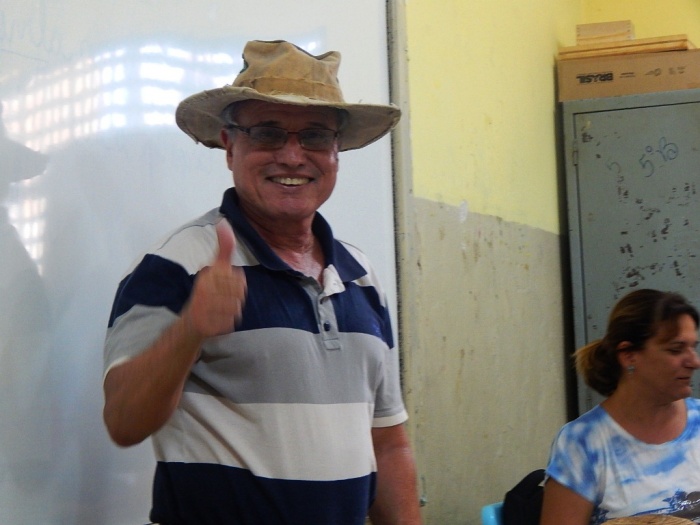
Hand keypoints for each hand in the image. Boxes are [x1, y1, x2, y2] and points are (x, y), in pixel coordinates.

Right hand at [183, 220, 246, 337]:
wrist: (191, 321)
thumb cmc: (207, 290)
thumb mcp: (214, 267)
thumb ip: (223, 247)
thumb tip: (224, 222)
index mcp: (206, 276)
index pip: (239, 278)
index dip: (236, 281)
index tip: (224, 283)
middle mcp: (203, 292)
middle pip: (240, 293)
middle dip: (236, 296)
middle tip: (223, 297)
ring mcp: (204, 310)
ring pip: (237, 308)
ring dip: (233, 309)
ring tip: (221, 307)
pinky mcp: (207, 326)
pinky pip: (231, 322)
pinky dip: (228, 321)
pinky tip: (218, 318)